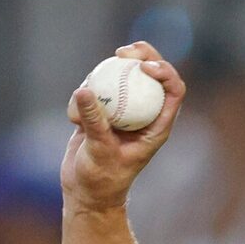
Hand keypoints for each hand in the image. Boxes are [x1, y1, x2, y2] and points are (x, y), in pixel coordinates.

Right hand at [62, 43, 185, 214]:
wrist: (84, 191)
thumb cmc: (101, 179)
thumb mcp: (99, 151)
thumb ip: (94, 121)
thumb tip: (85, 90)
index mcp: (157, 125)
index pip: (173, 89)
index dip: (164, 70)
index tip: (143, 66)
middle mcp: (144, 114)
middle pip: (151, 74)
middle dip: (141, 55)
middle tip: (121, 52)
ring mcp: (124, 111)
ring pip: (122, 76)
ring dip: (105, 73)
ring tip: (87, 87)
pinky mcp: (102, 111)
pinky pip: (96, 89)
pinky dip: (82, 96)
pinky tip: (71, 119)